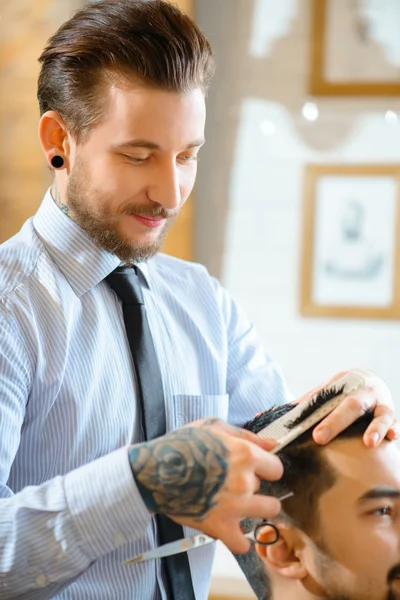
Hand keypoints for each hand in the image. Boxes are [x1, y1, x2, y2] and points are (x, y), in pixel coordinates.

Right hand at [129, 418, 282, 552]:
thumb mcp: (214, 427)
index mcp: (245, 455)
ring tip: (237, 505)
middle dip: (255, 489)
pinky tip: (228, 526)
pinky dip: (237, 538)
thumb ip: (247, 436)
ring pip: (266, 513)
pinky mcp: (219, 526)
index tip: (256, 470)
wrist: (154, 470)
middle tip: (237, 487)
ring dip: (254, 510)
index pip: (276, 469)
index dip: (266, 469)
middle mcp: (245, 481)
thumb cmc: (182, 445)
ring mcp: (234, 506)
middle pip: (269, 491)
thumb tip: (272, 443)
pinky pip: (242, 543)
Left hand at [297, 369, 397, 447]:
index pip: (327, 398)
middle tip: (319, 438)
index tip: (308, 431)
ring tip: (369, 443)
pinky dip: (395, 428)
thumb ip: (308, 402)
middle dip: (335, 422)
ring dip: (375, 428)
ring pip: (380, 414)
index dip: (316, 414)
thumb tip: (275, 415)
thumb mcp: (327, 391)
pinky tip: (393, 437)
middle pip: (350, 405)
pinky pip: (395, 420)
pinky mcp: (392, 413)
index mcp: (344, 385)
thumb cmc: (343, 391)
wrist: (371, 380)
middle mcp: (363, 391)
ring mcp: (380, 402)